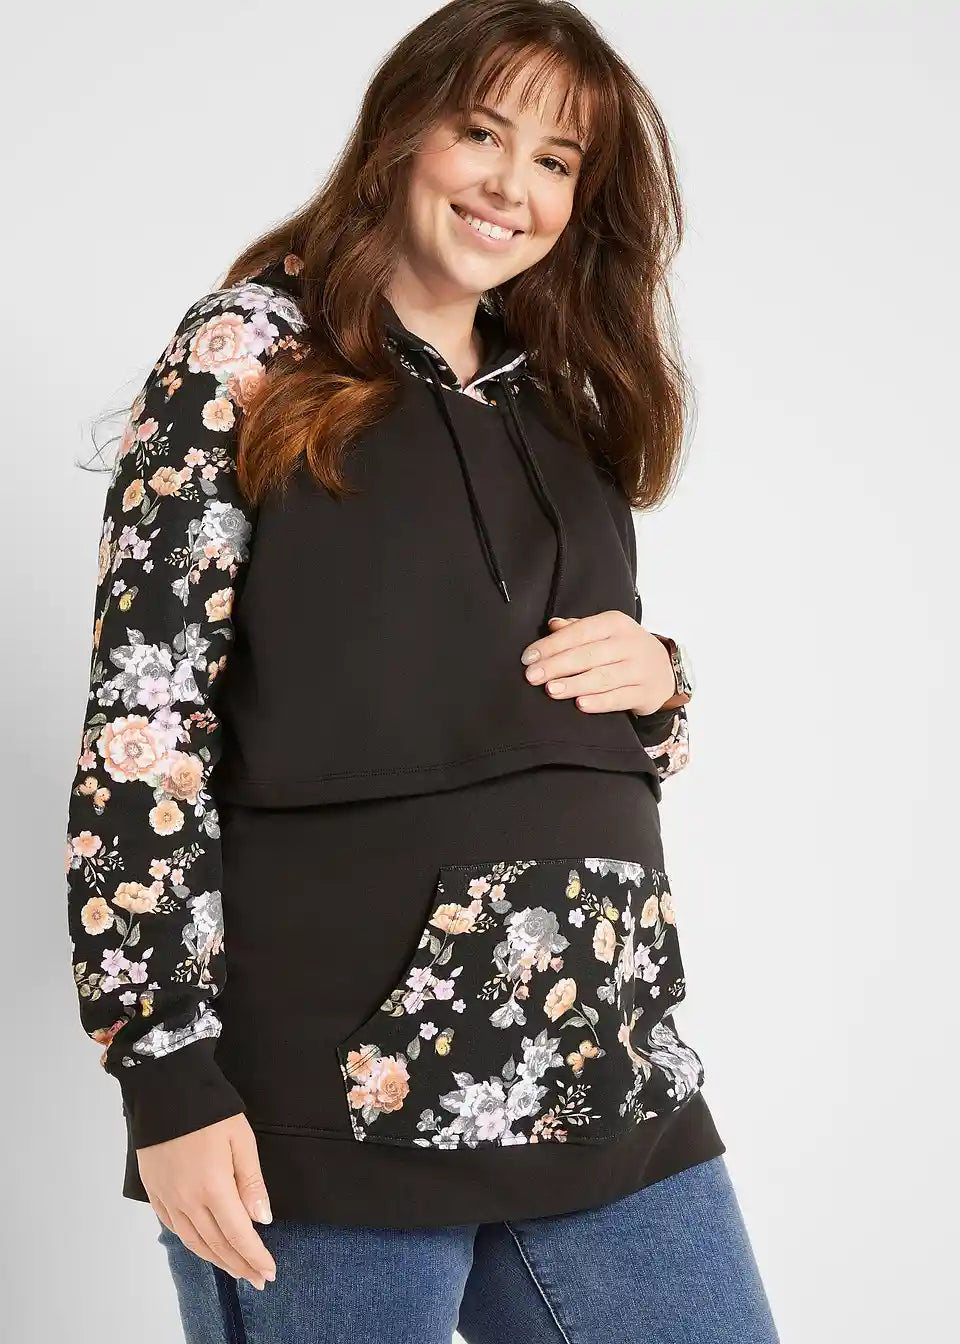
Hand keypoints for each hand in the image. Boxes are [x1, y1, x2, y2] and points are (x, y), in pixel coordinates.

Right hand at [139, 1112, 276, 1289]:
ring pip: (194, 1242)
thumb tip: (263, 1219)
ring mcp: (167, 1198)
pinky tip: (203, 1245)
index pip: (239, 1235)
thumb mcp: (241, 1140)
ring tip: (236, 1270)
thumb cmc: (209, 1111)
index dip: (255, 1256)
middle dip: (240, 1265)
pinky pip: (174, 1227)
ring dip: (217, 1260)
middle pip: (217, 1244)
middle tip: (258, 1279)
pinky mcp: (154, 1192)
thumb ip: (251, 1183)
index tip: (270, 1271)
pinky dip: (192, 1242)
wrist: (164, 1089)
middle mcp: (187, 1201)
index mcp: (213, 1188)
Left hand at [520, 611, 675, 715]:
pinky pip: (619, 698)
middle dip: (557, 666)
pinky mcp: (645, 692)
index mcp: (615, 623)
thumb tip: (552, 626)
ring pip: (603, 677)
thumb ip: (577, 629)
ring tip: (551, 690)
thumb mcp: (605, 632)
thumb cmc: (624, 649)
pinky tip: (580, 705)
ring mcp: (640, 668)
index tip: (528, 658)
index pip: (579, 632)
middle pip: (588, 655)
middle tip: (532, 677)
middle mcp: (629, 643)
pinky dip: (599, 702)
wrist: (664, 670)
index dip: (551, 645)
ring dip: (574, 684)